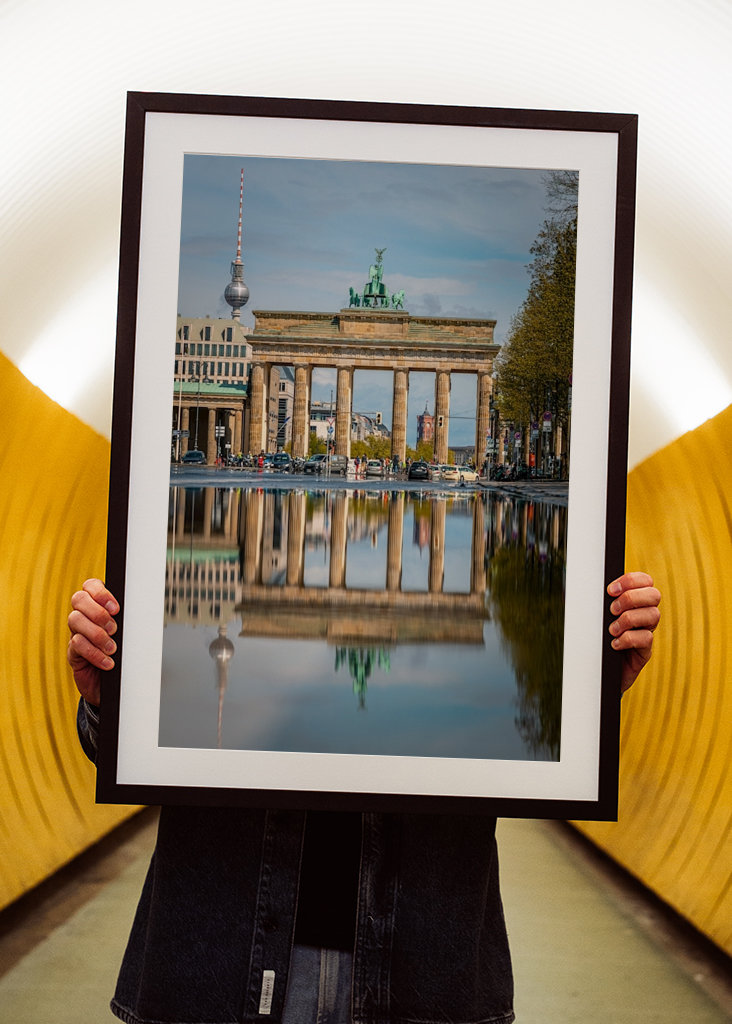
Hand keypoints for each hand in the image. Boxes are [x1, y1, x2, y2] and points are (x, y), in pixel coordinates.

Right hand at [67, 579, 119, 704]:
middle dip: (98, 612)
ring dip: (97, 634)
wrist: (115, 684)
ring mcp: (76, 632)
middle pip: (78, 599)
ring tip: (112, 648)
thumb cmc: (124, 654)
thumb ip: (128, 620)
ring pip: (75, 620)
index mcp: (98, 605)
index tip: (116, 608)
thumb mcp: (128, 634)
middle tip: (114, 628)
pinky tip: (107, 662)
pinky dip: (94, 653)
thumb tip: (140, 609)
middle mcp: (84, 616)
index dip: (100, 593)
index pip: (90, 585)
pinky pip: (77, 645)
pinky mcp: (73, 652)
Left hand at [607, 571, 660, 692]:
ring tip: (612, 629)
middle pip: (654, 595)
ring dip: (628, 619)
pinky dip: (628, 639)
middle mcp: (644, 615)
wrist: (597, 670)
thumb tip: (591, 589)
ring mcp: (646, 632)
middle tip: (612, 610)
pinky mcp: (645, 651)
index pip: (645, 581)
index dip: (631, 581)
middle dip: (630, 598)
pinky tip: (615, 643)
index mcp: (635, 602)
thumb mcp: (598, 617)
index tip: (610, 590)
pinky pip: (646, 638)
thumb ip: (600, 602)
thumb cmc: (597, 639)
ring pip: (653, 615)